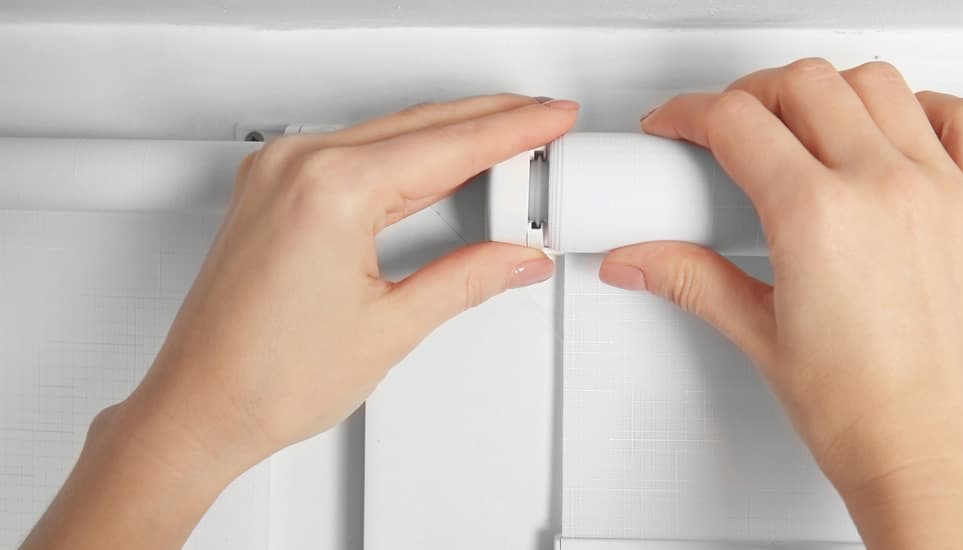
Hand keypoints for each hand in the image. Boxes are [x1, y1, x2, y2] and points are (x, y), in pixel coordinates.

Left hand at [133, 94, 578, 471]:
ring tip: (505, 143)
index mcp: (332, 189)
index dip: (514, 130)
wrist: (198, 408)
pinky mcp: (269, 188)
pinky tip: (436, 164)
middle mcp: (297, 165)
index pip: (450, 145)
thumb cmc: (265, 379)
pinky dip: (403, 154)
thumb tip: (516, 257)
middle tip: (541, 121)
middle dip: (490, 119)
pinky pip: (354, 151)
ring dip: (449, 135)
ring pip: (388, 132)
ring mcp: (277, 172)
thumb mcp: (393, 326)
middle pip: (421, 124)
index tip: (551, 118)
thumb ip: (468, 278)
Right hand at [600, 59, 962, 547]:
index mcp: (817, 218)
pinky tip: (899, 130)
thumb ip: (690, 280)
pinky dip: (924, 107)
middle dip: (750, 95)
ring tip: (806, 125)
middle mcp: (885, 190)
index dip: (688, 113)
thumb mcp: (761, 339)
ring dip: (829, 91)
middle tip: (731, 128)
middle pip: (803, 85)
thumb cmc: (867, 421)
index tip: (677, 126)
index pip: (735, 122)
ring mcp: (944, 194)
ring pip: (879, 84)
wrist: (944, 466)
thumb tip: (638, 260)